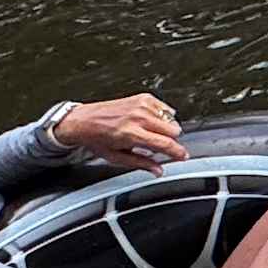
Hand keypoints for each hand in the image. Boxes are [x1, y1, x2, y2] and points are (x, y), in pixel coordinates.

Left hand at [54, 93, 185, 167]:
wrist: (83, 120)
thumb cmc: (96, 138)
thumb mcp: (117, 157)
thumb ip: (141, 163)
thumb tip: (158, 170)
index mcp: (132, 134)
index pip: (165, 143)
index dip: (178, 152)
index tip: (183, 156)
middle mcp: (138, 117)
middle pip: (173, 130)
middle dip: (171, 140)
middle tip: (161, 146)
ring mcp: (141, 105)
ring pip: (171, 119)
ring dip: (166, 129)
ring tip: (152, 134)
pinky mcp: (143, 98)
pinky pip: (165, 109)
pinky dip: (163, 117)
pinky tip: (151, 122)